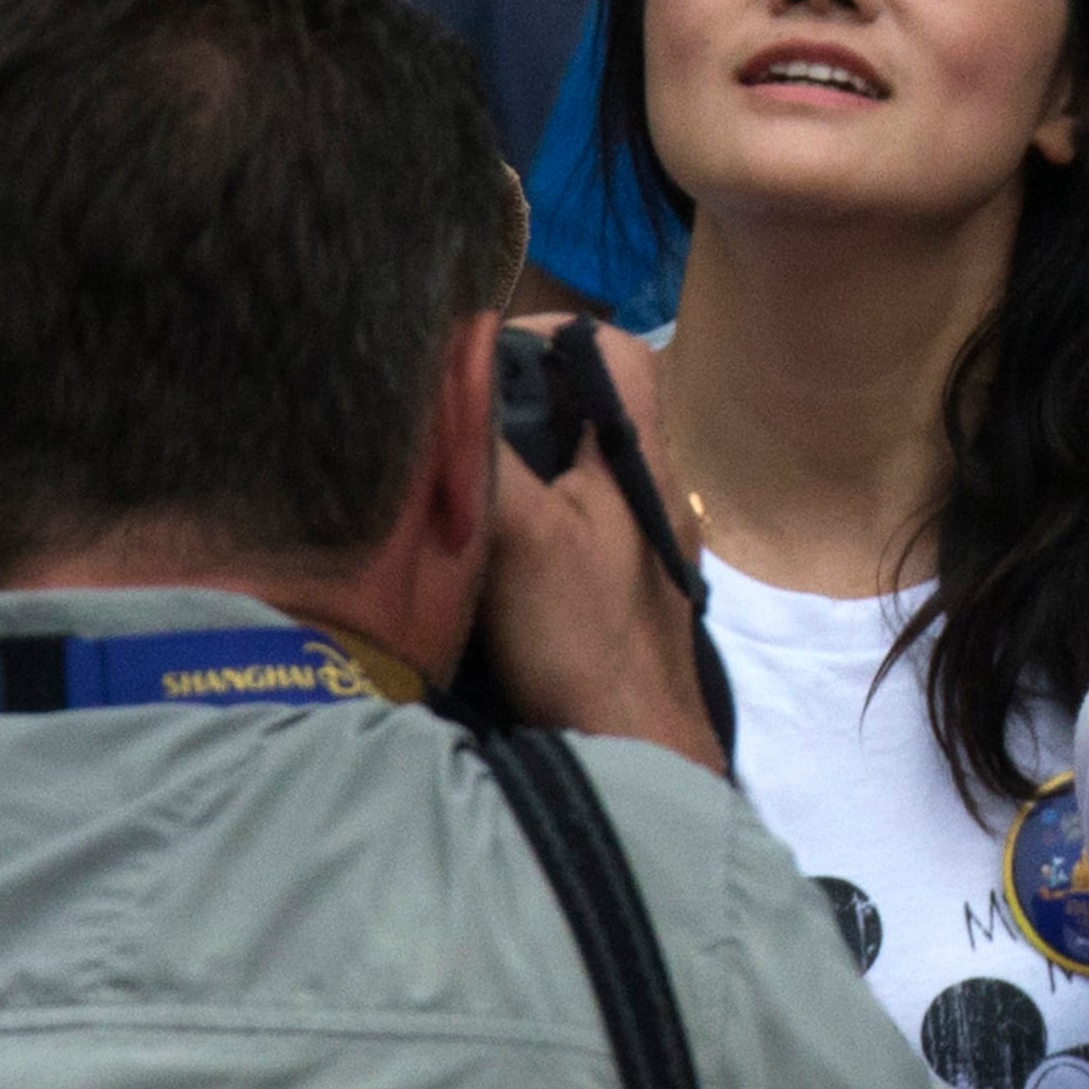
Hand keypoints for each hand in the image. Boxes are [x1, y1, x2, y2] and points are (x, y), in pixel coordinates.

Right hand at [479, 318, 720, 771]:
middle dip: (514, 402)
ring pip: (566, 471)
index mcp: (642, 460)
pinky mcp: (608, 594)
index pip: (616, 352)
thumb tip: (441, 380)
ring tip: (440, 474)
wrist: (629, 753)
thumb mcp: (528, 532)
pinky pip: (559, 527)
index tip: (480, 353)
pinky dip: (515, 520)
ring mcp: (633, 546)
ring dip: (510, 466)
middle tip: (442, 417)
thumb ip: (489, 452)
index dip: (553, 335)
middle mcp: (647, 492)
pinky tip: (467, 543)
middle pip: (583, 409)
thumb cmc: (586, 641)